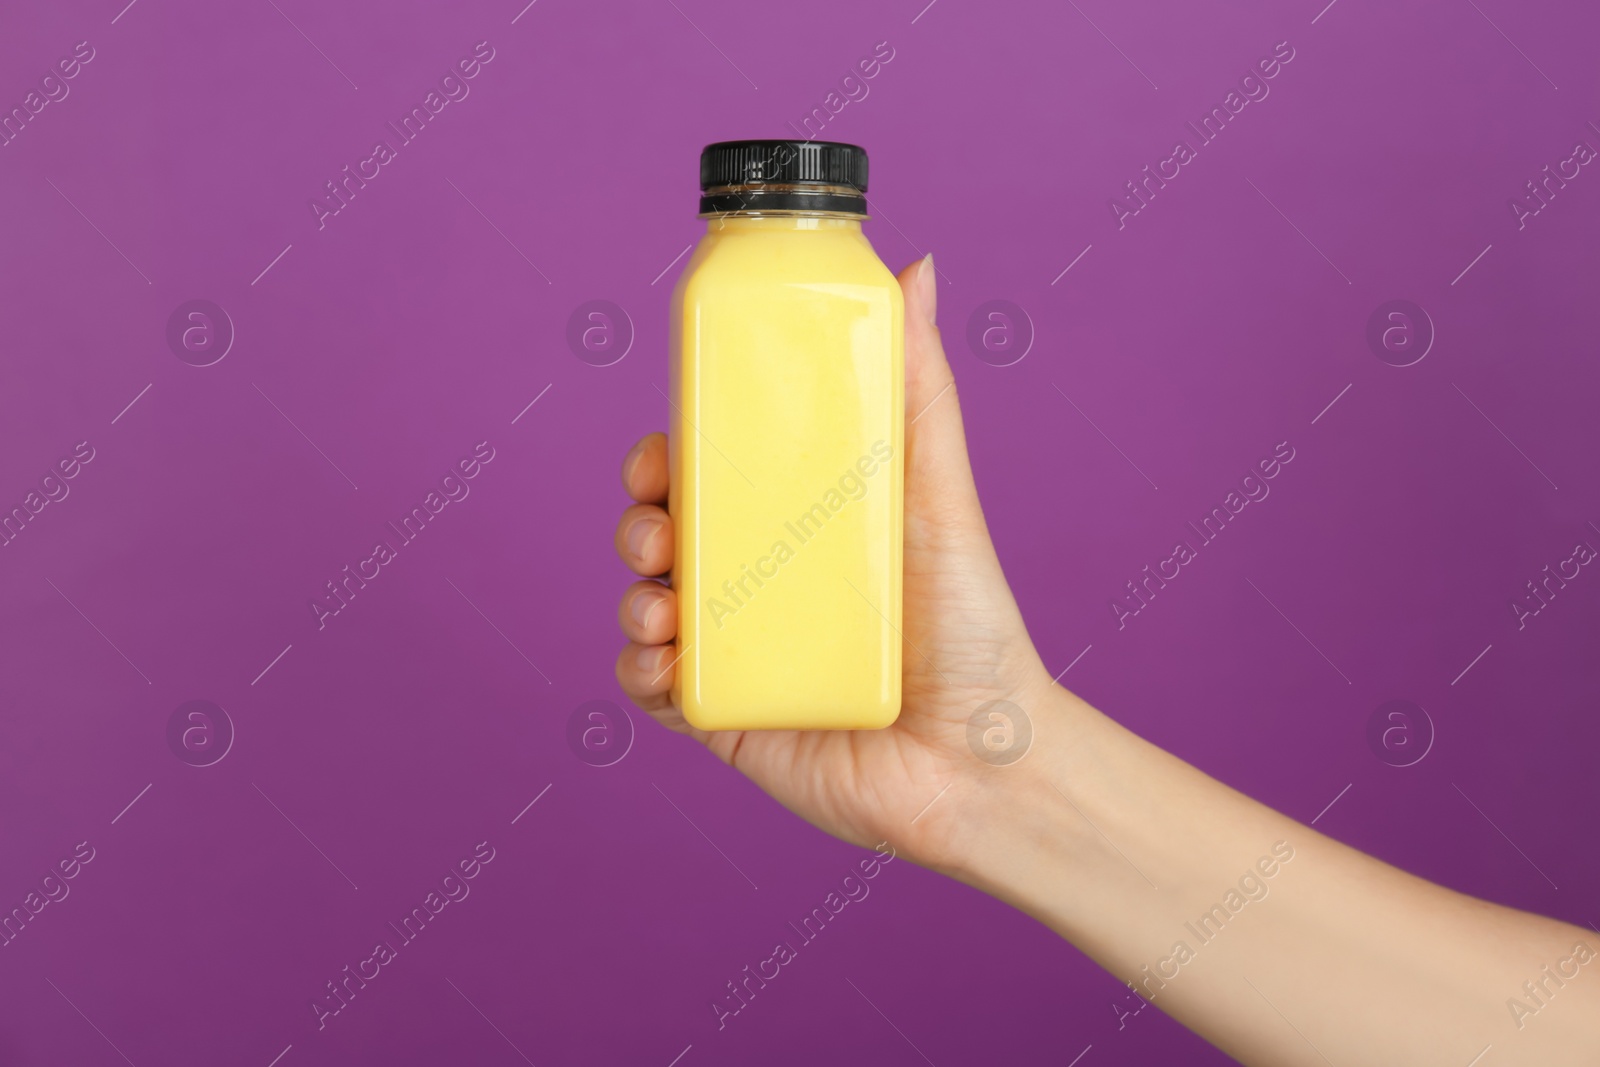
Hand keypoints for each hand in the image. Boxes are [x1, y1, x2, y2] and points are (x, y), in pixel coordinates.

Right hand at [613, 255, 1060, 868]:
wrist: (981, 762)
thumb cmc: (972, 628)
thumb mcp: (938, 497)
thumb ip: (922, 387)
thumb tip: (918, 267)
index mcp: (799, 526)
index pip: (713, 474)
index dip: (670, 456)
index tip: (662, 451)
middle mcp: (761, 583)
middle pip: (665, 532)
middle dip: (638, 520)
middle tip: (657, 526)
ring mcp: (739, 651)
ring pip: (646, 603)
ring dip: (631, 590)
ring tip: (663, 601)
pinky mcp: (726, 718)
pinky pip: (655, 688)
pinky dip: (640, 668)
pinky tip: (664, 659)